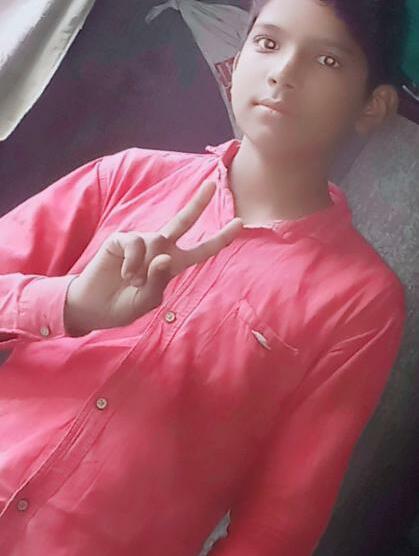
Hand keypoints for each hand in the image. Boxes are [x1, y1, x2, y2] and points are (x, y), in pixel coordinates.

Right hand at [64, 180, 241, 335]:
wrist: (92, 306)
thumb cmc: (122, 305)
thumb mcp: (146, 301)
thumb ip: (158, 282)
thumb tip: (164, 256)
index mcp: (172, 265)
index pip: (201, 251)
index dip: (220, 239)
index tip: (239, 223)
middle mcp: (160, 249)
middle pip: (183, 222)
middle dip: (198, 203)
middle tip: (213, 184)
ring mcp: (141, 243)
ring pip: (155, 240)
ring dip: (145, 266)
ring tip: (131, 281)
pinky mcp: (122, 239)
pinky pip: (136, 242)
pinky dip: (133, 261)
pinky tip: (124, 273)